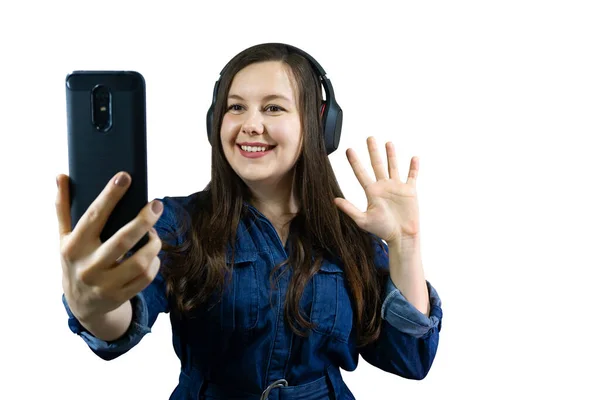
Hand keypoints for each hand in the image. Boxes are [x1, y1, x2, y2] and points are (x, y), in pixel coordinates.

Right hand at [56, 172, 163, 322]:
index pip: (93, 217)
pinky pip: (147, 276)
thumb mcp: (64, 237)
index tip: (125, 177)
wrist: (81, 305)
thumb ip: (63, 208)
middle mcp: (88, 267)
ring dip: (153, 243)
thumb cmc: (75, 261)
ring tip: (152, 234)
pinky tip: (151, 254)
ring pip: (140, 261)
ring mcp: (105, 285)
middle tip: (157, 205)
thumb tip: (61, 176)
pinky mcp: (120, 296)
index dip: (109, 196)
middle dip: (144, 220)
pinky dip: (154, 262)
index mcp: (73, 247)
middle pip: (123, 240)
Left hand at [334, 137, 420, 243]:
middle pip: (377, 164)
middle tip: (369, 138)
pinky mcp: (409, 191)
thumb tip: (334, 200)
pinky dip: (413, 167)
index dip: (355, 162)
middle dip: (373, 151)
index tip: (348, 150)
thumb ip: (349, 209)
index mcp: (372, 192)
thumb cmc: (382, 230)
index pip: (361, 173)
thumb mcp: (363, 220)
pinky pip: (412, 176)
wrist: (401, 237)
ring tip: (388, 143)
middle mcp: (383, 186)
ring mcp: (396, 187)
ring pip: (393, 167)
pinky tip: (414, 157)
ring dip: (391, 155)